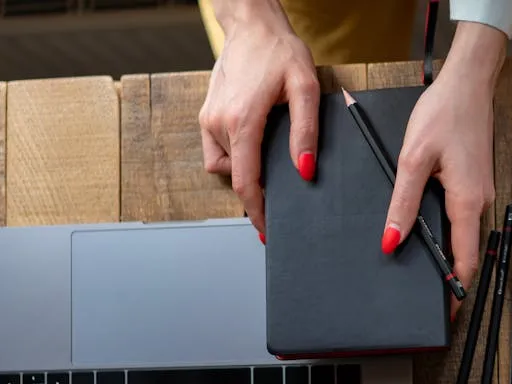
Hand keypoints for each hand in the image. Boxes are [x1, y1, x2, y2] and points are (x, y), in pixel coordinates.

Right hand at [198, 0, 319, 236]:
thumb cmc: (279, 51)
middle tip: (280, 194)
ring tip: (269, 156)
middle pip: (235, 176)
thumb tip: (304, 170)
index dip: (257, 211)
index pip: (245, 182)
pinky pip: (217, 151)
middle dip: (256, 191)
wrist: (251, 25)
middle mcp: (218, 124)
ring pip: (224, 166)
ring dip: (245, 170)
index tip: (267, 230)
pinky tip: (254, 143)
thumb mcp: (305, 87)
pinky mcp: (206, 115)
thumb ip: (305, 132)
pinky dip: (235, 156)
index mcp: (242, 121)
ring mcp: (208, 120)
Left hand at [381, 22, 506, 313]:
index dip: (456, 290)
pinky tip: (425, 230)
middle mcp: (478, 201)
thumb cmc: (444, 114)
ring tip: (420, 265)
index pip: (465, 260)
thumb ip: (403, 204)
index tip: (446, 312)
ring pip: (462, 234)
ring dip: (445, 252)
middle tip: (422, 293)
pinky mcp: (473, 183)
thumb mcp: (413, 160)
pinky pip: (461, 217)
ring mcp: (478, 193)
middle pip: (464, 251)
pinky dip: (446, 231)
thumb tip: (391, 240)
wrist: (467, 84)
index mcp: (466, 201)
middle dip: (447, 275)